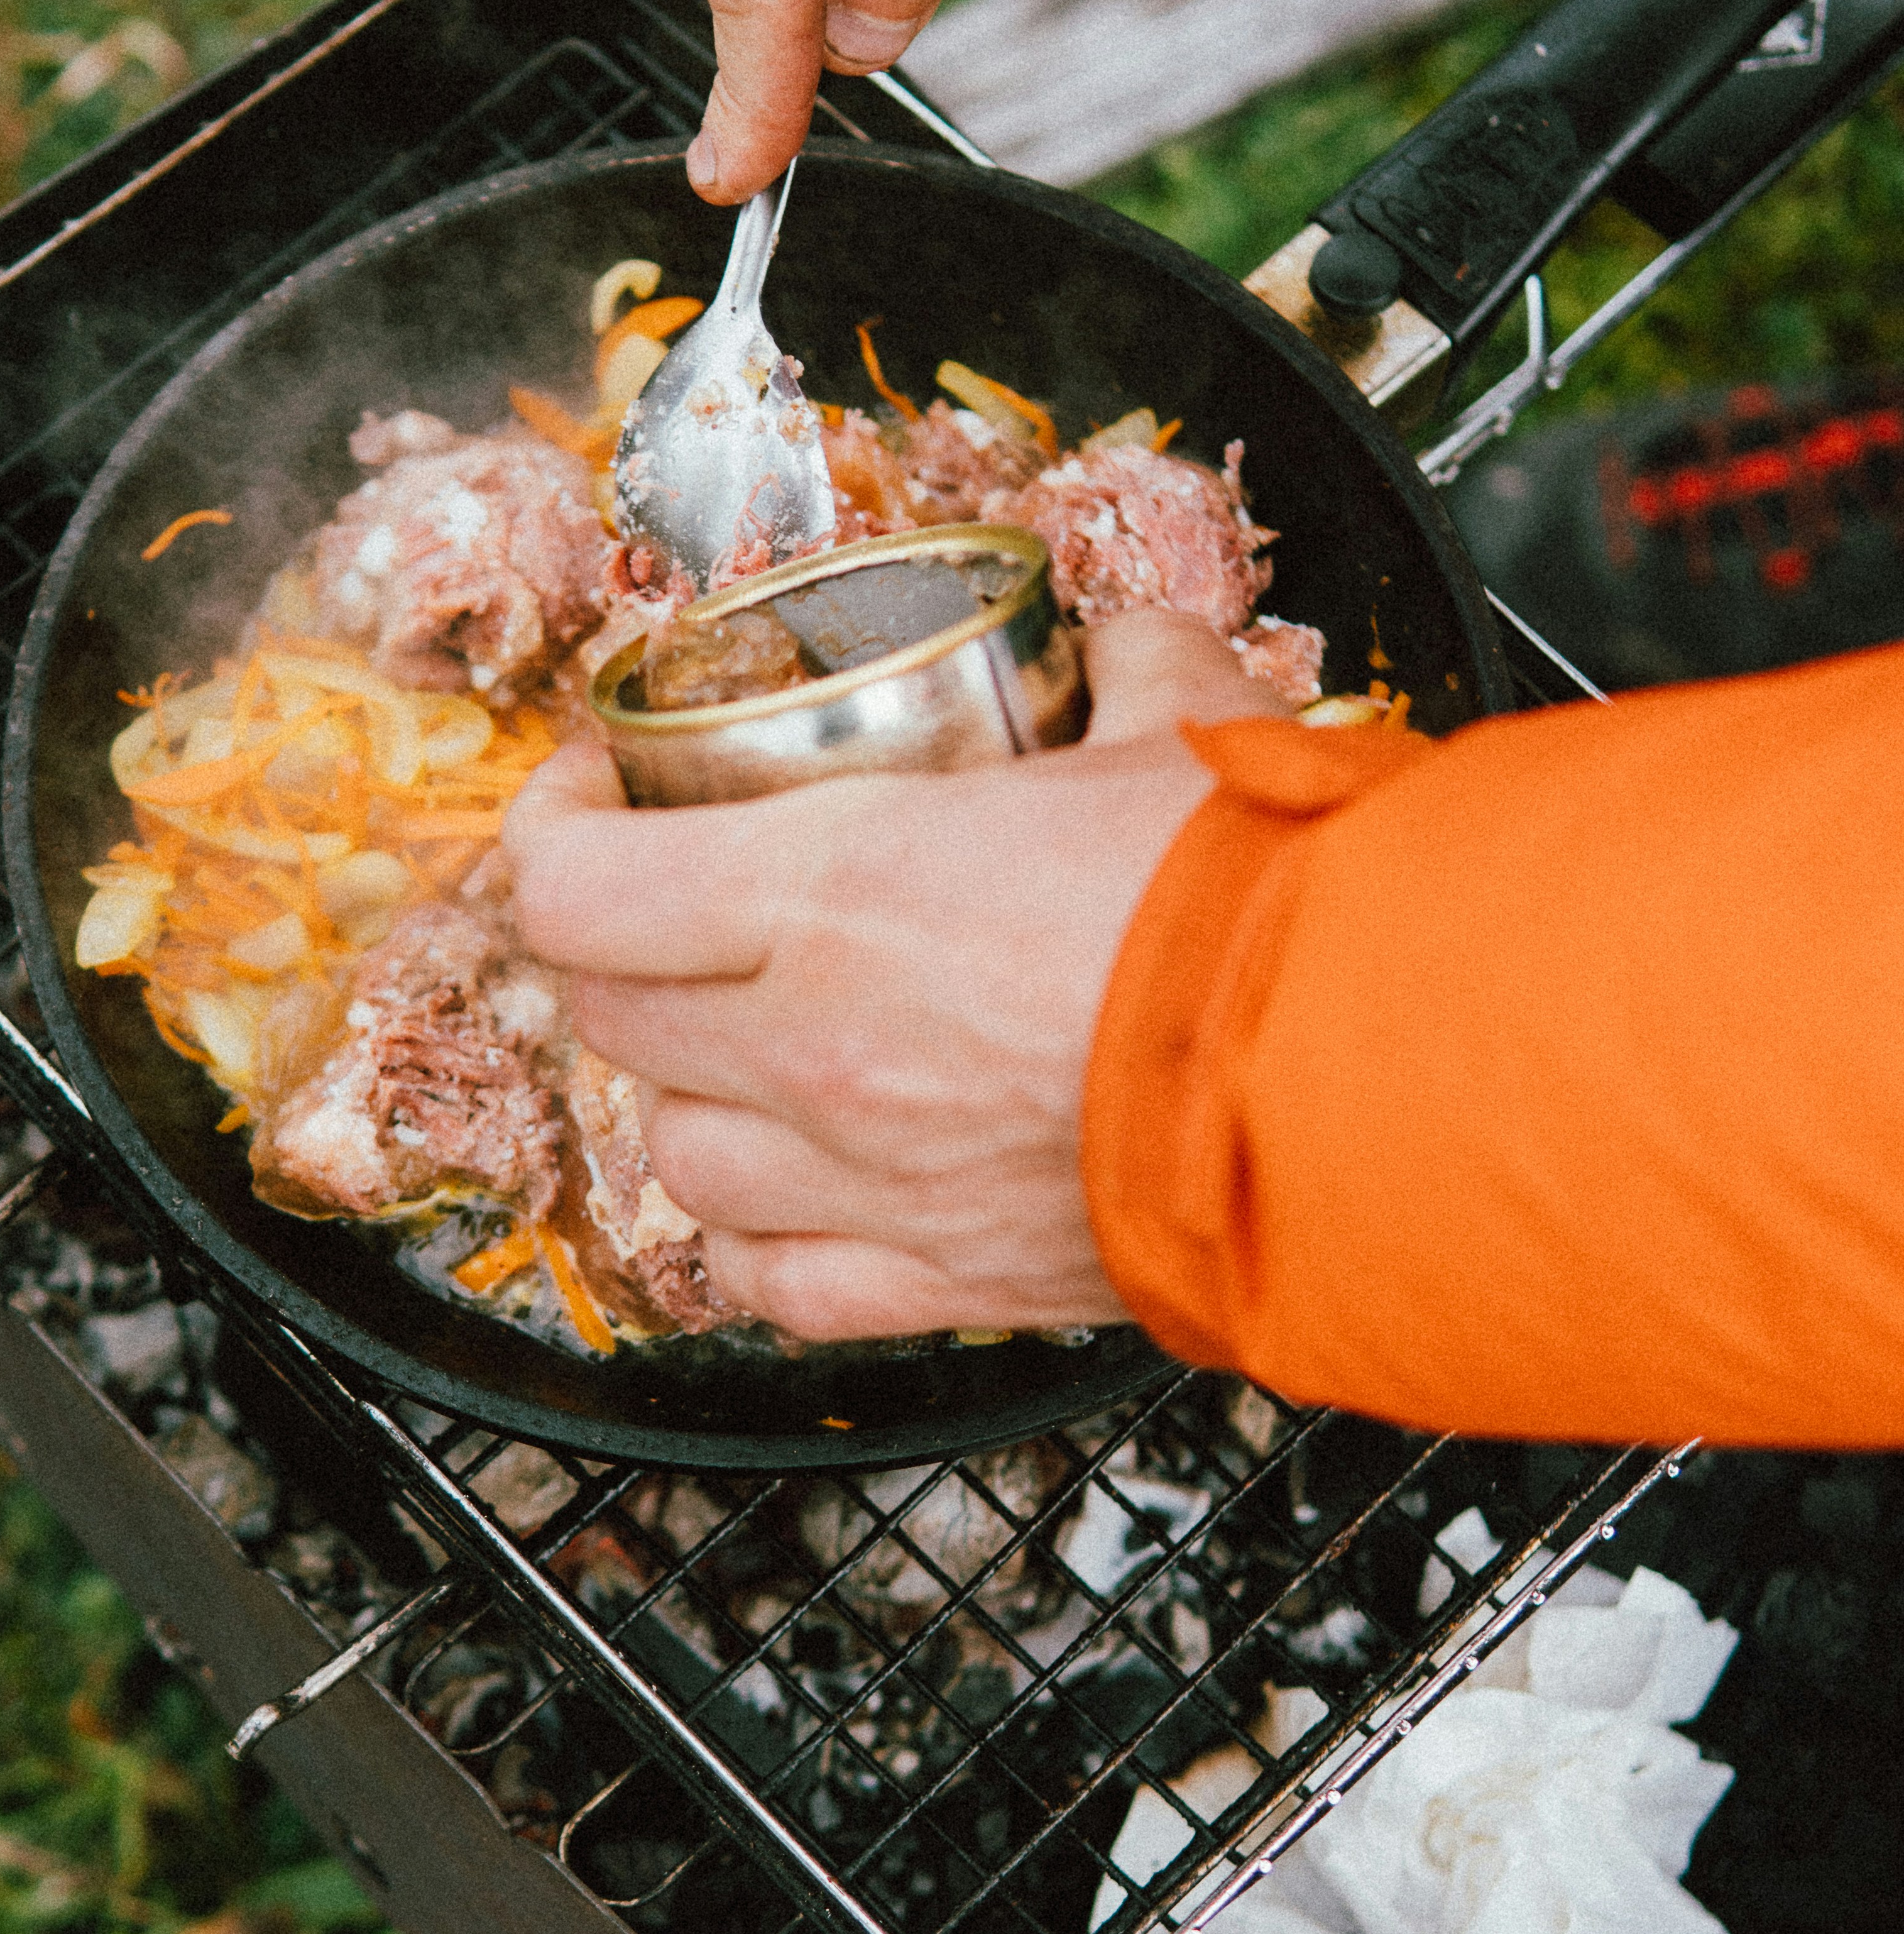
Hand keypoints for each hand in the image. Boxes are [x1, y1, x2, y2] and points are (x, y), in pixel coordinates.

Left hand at [504, 613, 1265, 1338]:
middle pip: (612, 1013)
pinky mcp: (940, 1279)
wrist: (1379, 1080)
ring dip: (689, 1092)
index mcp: (838, 890)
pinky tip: (792, 1189)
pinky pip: (773, 1282)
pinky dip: (757, 1239)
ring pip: (677, 1154)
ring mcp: (868, 1177)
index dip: (553, 827)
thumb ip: (1122, 668)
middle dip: (619, 948)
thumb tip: (1117, 652)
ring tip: (745, 1042)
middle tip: (670, 901)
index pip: (575, 886)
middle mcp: (818, 1046)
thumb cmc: (1273, 907)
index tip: (592, 794)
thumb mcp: (1183, 721)